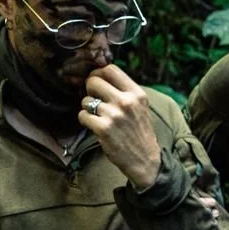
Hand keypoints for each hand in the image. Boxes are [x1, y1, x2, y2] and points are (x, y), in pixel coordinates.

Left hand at [83, 64, 161, 189]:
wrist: (146, 161)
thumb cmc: (140, 132)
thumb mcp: (140, 107)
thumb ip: (124, 91)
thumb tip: (100, 76)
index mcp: (137, 93)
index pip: (110, 69)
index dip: (98, 73)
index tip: (97, 82)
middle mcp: (126, 101)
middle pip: (93, 81)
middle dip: (89, 90)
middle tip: (94, 100)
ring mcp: (114, 115)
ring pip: (85, 100)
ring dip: (88, 108)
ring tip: (99, 117)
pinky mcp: (103, 129)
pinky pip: (82, 116)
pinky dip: (85, 121)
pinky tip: (95, 126)